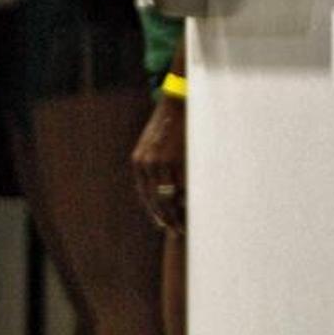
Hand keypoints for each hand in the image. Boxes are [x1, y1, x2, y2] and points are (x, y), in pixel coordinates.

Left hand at [130, 95, 185, 233]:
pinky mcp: (178, 159)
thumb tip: (163, 187)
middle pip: (155, 199)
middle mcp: (146, 164)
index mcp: (138, 161)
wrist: (177, 104)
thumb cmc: (168, 125)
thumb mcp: (153, 144)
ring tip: (185, 224)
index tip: (161, 223)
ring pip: (169, 197)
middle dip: (166, 217)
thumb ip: (154, 164)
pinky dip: (188, 199)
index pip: (144, 194)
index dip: (153, 211)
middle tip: (176, 230)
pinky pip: (183, 186)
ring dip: (177, 213)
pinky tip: (195, 208)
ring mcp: (162, 162)